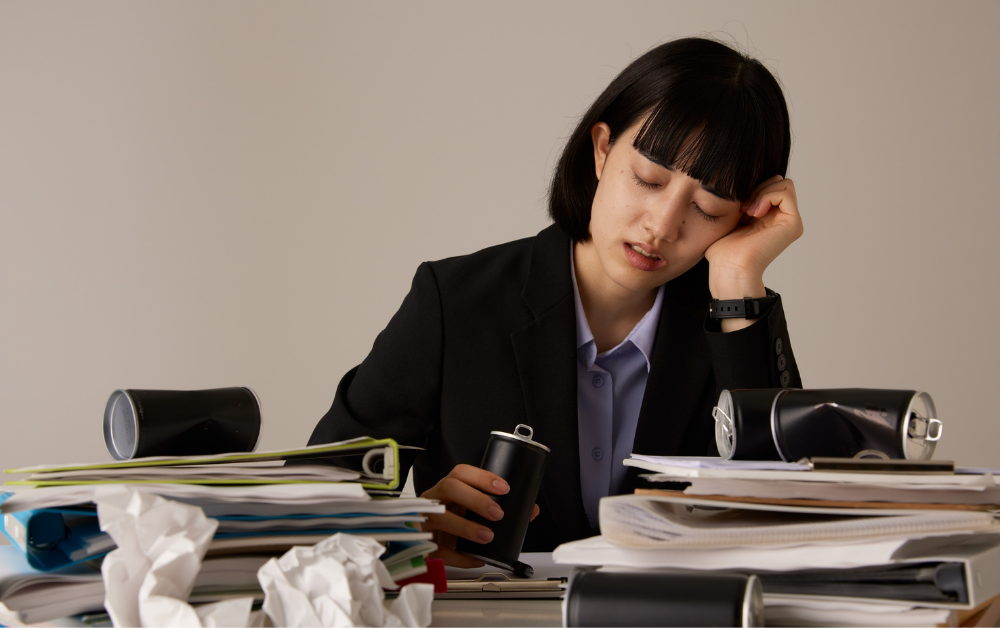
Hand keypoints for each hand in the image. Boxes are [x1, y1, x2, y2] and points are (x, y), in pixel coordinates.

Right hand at [419, 464, 539, 567]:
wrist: (420, 540)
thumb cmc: (451, 520)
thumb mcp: (470, 511)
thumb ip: (497, 508)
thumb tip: (531, 510)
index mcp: (447, 488)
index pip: (461, 472)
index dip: (483, 477)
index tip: (504, 488)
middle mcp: (433, 499)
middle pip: (449, 488)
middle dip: (476, 499)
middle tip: (498, 513)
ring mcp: (424, 520)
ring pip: (439, 516)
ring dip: (466, 526)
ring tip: (487, 536)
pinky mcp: (423, 543)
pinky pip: (439, 549)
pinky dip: (459, 556)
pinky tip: (475, 557)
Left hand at [704, 176, 803, 324]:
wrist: (729, 268)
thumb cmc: (723, 248)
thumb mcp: (732, 217)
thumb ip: (744, 199)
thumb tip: (746, 179)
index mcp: (770, 217)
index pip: (769, 184)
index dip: (752, 187)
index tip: (738, 206)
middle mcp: (783, 219)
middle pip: (778, 181)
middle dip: (758, 187)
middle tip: (743, 208)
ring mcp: (790, 221)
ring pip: (784, 184)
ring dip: (761, 192)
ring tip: (748, 211)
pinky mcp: (793, 223)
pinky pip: (785, 191)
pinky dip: (767, 196)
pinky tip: (754, 212)